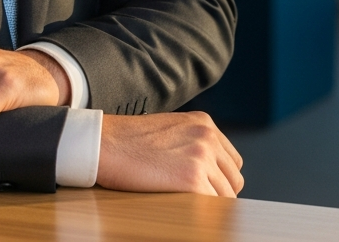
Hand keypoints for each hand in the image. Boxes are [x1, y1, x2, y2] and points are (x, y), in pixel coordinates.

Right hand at [96, 112, 242, 196]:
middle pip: (233, 179)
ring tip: (188, 206)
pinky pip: (212, 207)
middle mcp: (207, 138)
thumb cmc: (128, 140)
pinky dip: (203, 215)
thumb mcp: (169, 130)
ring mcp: (202, 158)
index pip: (232, 161)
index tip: (208, 189)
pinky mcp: (193, 180)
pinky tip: (184, 210)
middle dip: (218, 193)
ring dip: (211, 205)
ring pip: (226, 196)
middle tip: (197, 201)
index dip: (220, 178)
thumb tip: (208, 172)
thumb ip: (192, 143)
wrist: (104, 143)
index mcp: (204, 123)